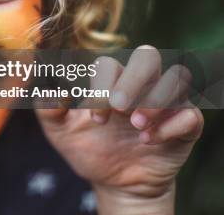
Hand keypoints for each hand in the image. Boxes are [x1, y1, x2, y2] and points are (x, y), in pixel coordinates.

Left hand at [35, 45, 202, 213]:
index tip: (95, 117)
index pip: (110, 64)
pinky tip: (149, 140)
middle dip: (133, 79)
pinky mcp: (183, 127)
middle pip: (148, 56)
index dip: (102, 85)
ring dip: (156, 99)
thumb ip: (46, 109)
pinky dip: (172, 125)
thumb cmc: (87, 147)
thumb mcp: (59, 131)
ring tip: (135, 125)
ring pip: (176, 78)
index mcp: (111, 80)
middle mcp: (141, 85)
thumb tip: (50, 90)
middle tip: (118, 107)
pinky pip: (190, 115)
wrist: (112, 182)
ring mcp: (165, 104)